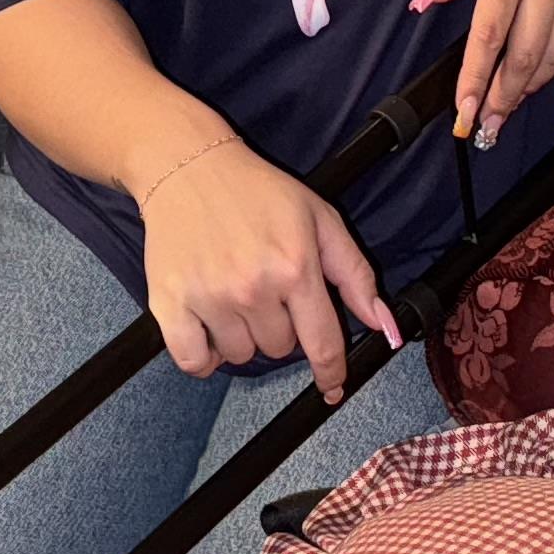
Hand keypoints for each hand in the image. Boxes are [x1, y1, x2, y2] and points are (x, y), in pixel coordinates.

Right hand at [136, 137, 397, 401]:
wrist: (190, 168)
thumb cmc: (259, 193)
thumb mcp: (321, 220)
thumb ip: (356, 275)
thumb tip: (384, 326)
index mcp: (295, 267)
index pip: (322, 344)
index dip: (332, 372)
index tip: (331, 386)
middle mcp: (253, 287)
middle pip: (279, 349)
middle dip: (280, 326)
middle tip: (265, 288)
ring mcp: (209, 297)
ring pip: (240, 356)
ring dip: (242, 336)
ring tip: (234, 293)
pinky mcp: (170, 303)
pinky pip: (194, 362)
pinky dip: (203, 356)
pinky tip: (209, 327)